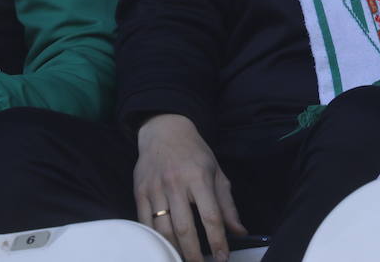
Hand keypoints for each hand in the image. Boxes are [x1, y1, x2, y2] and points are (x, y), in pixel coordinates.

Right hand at [133, 114, 244, 261]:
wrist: (164, 130)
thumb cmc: (193, 153)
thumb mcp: (216, 172)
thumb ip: (227, 204)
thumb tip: (239, 231)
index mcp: (199, 177)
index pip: (211, 216)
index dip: (218, 241)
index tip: (223, 258)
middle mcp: (176, 183)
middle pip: (185, 228)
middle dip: (194, 254)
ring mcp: (155, 188)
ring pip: (163, 230)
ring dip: (174, 250)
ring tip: (183, 260)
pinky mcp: (140, 192)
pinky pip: (145, 223)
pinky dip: (155, 240)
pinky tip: (164, 248)